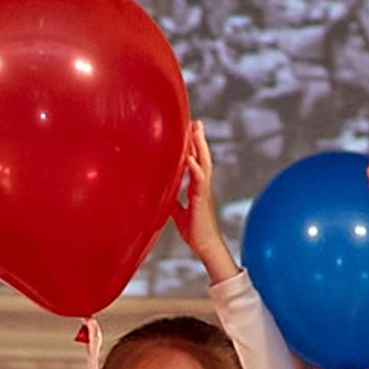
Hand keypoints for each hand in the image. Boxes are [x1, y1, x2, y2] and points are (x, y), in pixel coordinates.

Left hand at [171, 122, 236, 281]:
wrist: (205, 246)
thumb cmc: (195, 232)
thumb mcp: (179, 214)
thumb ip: (173, 203)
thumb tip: (163, 196)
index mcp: (197, 188)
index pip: (196, 162)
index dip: (194, 147)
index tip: (191, 131)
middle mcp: (202, 186)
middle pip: (202, 158)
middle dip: (199, 140)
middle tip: (196, 122)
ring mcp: (203, 192)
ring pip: (203, 165)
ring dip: (199, 147)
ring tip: (196, 131)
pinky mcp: (201, 201)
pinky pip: (199, 182)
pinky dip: (195, 170)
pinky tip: (191, 159)